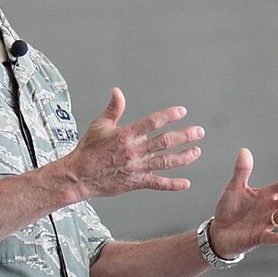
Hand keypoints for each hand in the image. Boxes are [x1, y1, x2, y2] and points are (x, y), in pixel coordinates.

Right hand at [64, 88, 202, 197]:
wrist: (79, 176)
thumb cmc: (88, 150)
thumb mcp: (99, 125)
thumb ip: (113, 109)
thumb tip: (117, 92)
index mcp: (126, 135)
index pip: (152, 122)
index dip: (169, 116)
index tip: (181, 112)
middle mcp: (134, 151)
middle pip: (165, 142)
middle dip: (185, 136)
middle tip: (198, 131)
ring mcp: (137, 168)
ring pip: (166, 162)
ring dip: (184, 157)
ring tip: (196, 151)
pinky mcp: (136, 182)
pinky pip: (158, 183)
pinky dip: (173, 184)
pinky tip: (185, 183)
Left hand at [208, 148, 277, 256]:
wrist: (218, 232)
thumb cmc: (229, 209)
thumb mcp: (235, 187)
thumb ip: (242, 171)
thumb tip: (244, 150)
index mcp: (267, 195)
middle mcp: (270, 209)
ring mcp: (265, 224)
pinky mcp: (256, 238)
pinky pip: (267, 238)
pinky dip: (274, 238)